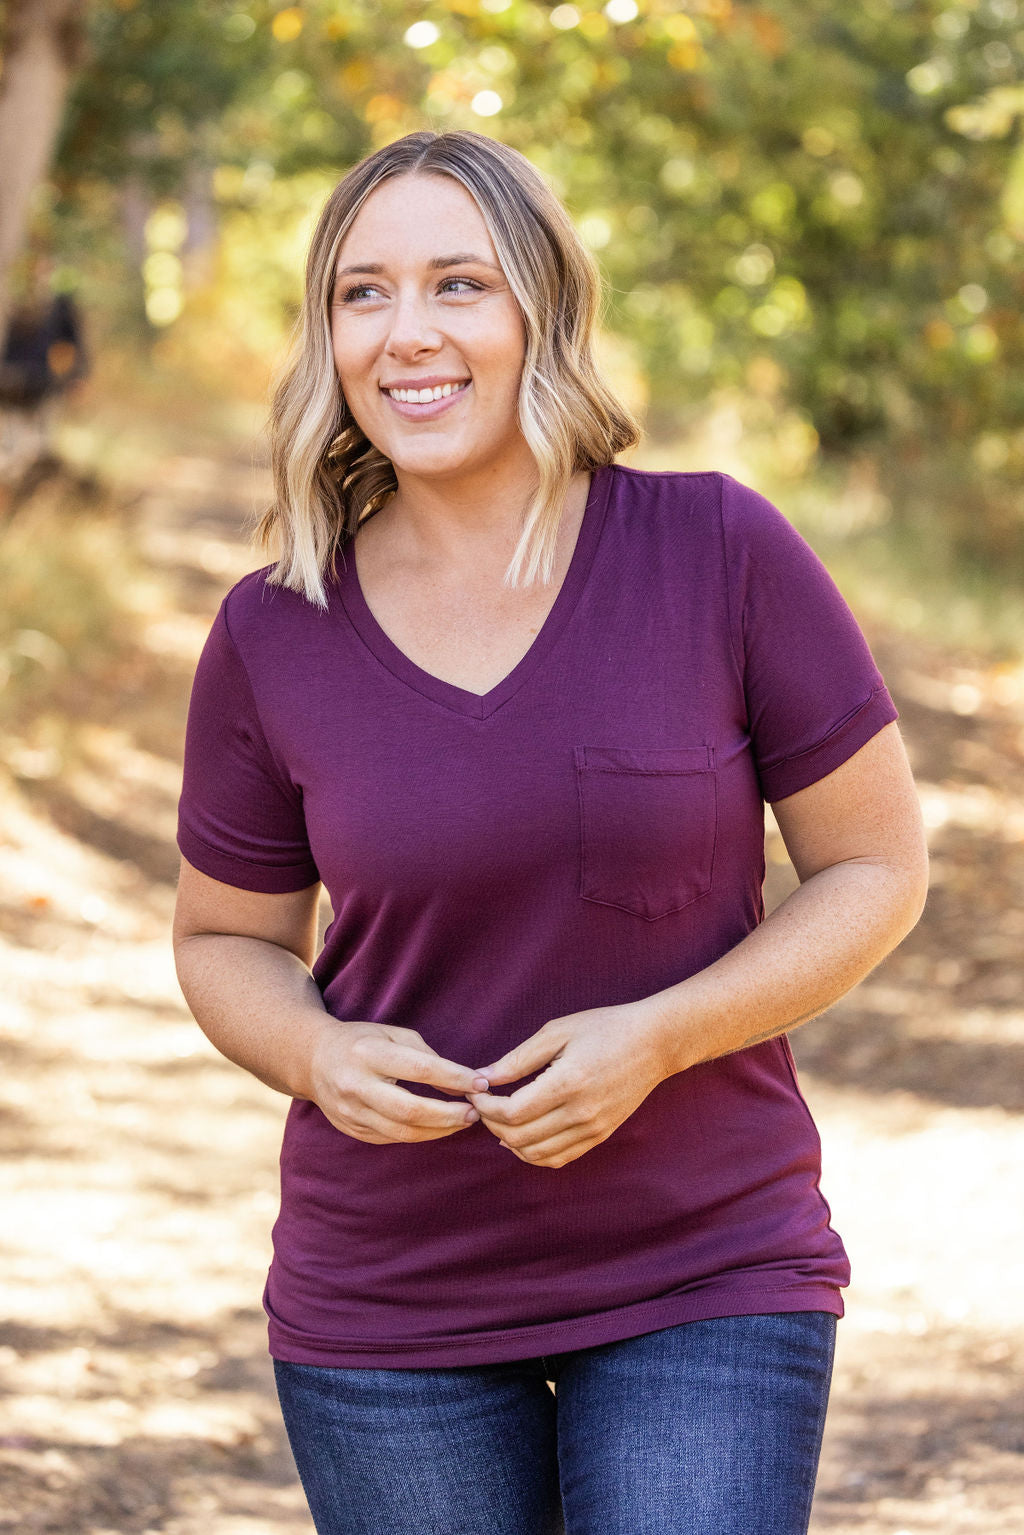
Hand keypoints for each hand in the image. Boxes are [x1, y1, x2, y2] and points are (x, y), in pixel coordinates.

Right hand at [308, 1020, 489, 1144]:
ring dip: (439, 1130)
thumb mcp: (392, 1034)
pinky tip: (438, 1128)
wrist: (312, 1060)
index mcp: (368, 1054)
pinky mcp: (353, 1130)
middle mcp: (356, 1085)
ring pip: (402, 1132)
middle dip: (448, 1115)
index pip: (419, 1069)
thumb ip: (427, 1056)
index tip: (480, 1083)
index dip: (454, 1079)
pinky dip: (420, 1135)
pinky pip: (392, 1138)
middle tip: (474, 1113)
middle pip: (410, 1110)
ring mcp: (351, 1112)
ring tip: (462, 1122)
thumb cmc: (361, 1041)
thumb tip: (462, 1083)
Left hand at [467, 1003, 670, 1168]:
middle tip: (483, 1103)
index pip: (512, 1113)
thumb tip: (484, 1077)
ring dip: (508, 1141)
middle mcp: (581, 1113)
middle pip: (519, 1138)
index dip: (485, 1105)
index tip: (476, 1089)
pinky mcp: (599, 1136)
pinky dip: (532, 1153)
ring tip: (499, 1118)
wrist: (654, 1044)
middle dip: (491, 1123)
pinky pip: (558, 1158)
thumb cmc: (604, 1028)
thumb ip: (518, 1058)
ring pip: (536, 1155)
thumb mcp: (557, 1032)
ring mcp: (592, 1129)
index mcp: (569, 1082)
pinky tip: (522, 1134)